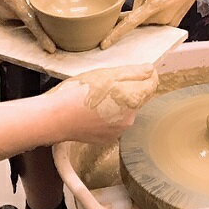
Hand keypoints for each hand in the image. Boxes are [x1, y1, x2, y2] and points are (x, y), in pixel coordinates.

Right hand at [0, 0, 56, 52]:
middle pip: (33, 16)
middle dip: (42, 4)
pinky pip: (23, 10)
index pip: (30, 22)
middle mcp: (8, 9)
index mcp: (11, 1)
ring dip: (35, 1)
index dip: (41, 36)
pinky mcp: (6, 9)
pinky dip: (29, 1)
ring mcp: (6, 11)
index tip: (51, 49)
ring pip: (29, 12)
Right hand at [44, 66, 158, 143]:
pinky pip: (115, 122)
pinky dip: (108, 115)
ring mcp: (119, 131)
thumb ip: (133, 73)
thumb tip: (151, 70)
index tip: (137, 70)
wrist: (56, 118)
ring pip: (126, 111)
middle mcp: (130, 119)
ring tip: (97, 97)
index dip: (146, 75)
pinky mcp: (108, 139)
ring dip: (118, 103)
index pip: (152, 84)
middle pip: (139, 98)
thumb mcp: (106, 74)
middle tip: (107, 83)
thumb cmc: (78, 93)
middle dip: (129, 89)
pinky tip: (93, 110)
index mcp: (133, 100)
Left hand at [99, 0, 208, 48]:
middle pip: (136, 16)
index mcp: (158, 4)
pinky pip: (153, 20)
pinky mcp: (172, 23)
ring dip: (146, 5)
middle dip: (139, 1)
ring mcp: (169, 21)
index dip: (117, 33)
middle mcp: (163, 17)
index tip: (104, 44)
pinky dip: (152, 10)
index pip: (132, 22)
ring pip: (145, 18)